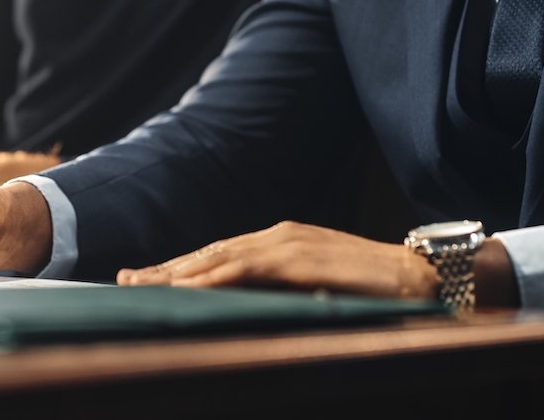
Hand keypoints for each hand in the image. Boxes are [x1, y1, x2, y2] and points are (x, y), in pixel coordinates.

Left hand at [117, 221, 438, 299]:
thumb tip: (251, 307)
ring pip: (217, 257)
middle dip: (165, 268)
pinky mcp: (297, 257)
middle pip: (208, 252)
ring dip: (176, 272)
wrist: (419, 274)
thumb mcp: (317, 286)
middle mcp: (277, 235)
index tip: (145, 278)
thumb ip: (284, 290)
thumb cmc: (372, 286)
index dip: (180, 267)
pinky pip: (244, 268)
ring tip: (141, 285)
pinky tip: (186, 288)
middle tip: (123, 280)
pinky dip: (210, 278)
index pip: (218, 254)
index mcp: (279, 241)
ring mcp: (286, 242)